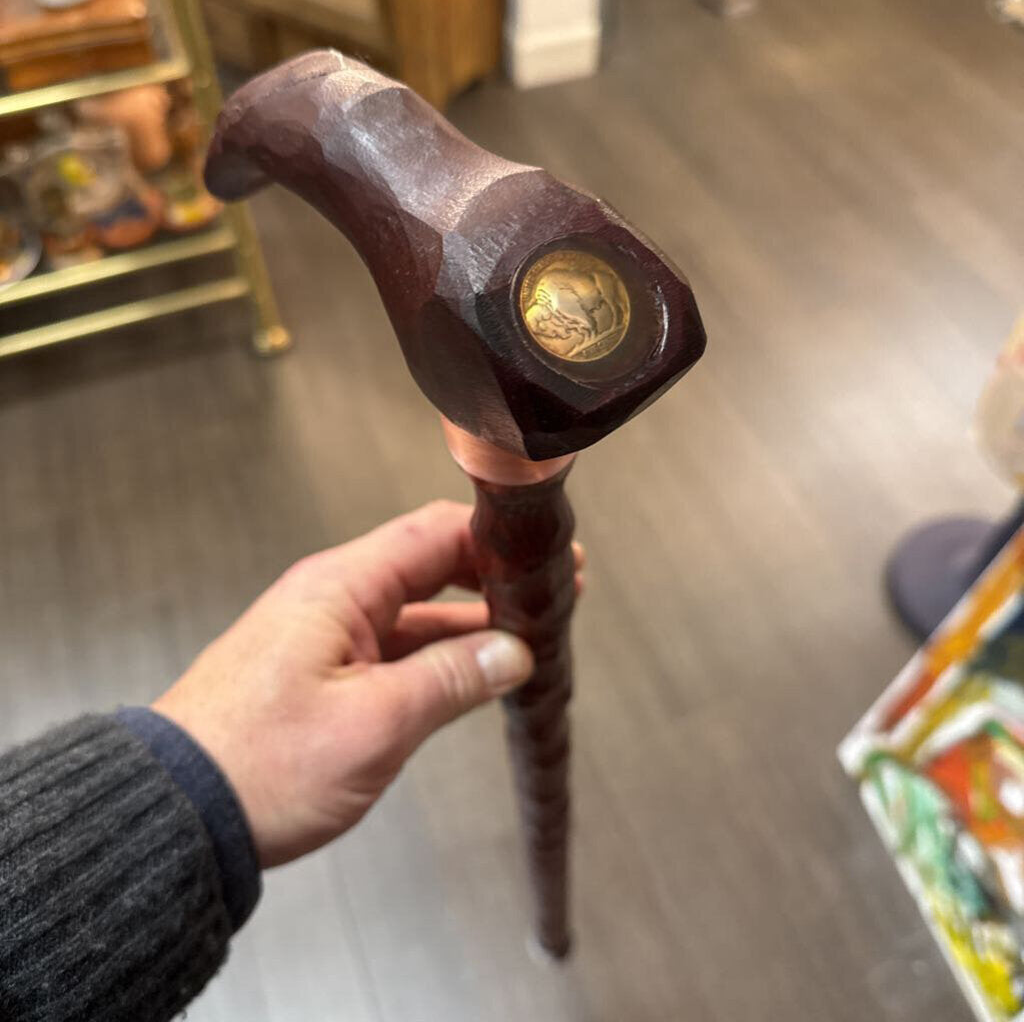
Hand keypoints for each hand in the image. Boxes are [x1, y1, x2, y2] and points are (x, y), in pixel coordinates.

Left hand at [153, 501, 582, 867]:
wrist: (178, 814)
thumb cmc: (262, 765)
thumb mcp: (374, 724)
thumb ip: (451, 680)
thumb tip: (513, 652)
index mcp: (341, 587)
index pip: (435, 533)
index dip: (498, 541)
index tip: (549, 557)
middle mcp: (334, 596)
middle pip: (430, 564)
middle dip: (495, 577)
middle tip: (555, 593)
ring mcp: (328, 632)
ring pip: (416, 609)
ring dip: (471, 619)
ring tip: (531, 632)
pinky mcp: (323, 668)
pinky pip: (394, 644)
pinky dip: (439, 652)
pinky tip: (476, 669)